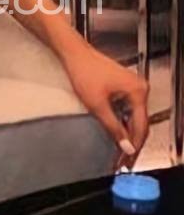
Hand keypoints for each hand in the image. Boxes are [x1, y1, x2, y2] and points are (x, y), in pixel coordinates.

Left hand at [60, 41, 149, 166]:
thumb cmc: (84, 72)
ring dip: (127, 134)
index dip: (134, 145)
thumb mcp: (97, 105)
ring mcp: (133, 87)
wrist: (74, 54)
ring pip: (134, 117)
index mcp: (138, 92)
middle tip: (123, 160)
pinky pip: (128, 110)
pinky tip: (117, 134)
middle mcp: (140, 89)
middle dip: (132, 143)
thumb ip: (113, 127)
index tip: (127, 160)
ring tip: (119, 152)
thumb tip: (126, 145)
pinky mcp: (124, 87)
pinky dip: (123, 123)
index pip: (141, 126)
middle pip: (140, 123)